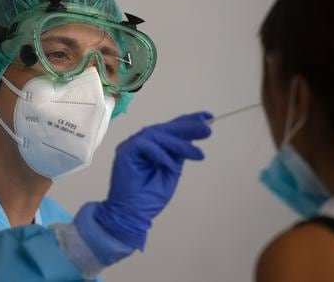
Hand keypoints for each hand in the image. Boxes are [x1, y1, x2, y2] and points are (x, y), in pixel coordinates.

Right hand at [94, 111, 212, 249]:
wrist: (132, 215)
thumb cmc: (149, 198)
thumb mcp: (171, 172)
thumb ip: (177, 154)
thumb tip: (191, 137)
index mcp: (152, 146)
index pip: (170, 129)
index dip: (188, 121)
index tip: (208, 117)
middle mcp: (141, 142)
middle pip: (165, 128)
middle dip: (188, 127)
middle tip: (207, 131)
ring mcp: (132, 145)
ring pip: (157, 134)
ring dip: (179, 144)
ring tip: (197, 154)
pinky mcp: (125, 151)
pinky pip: (145, 144)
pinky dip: (160, 154)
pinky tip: (171, 165)